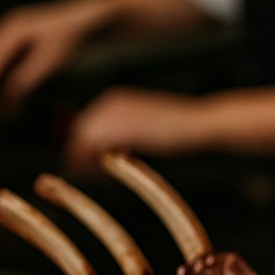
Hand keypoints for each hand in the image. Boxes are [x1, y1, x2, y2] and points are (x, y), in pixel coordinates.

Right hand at [0, 0, 103, 105]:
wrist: (84, 20)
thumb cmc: (68, 38)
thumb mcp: (48, 61)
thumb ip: (26, 77)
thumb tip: (8, 95)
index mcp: (13, 30)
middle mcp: (7, 26)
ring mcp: (11, 28)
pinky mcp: (16, 33)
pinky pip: (0, 53)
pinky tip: (1, 81)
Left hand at [63, 86, 204, 176]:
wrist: (197, 124)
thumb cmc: (177, 128)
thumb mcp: (142, 127)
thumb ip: (121, 135)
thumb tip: (105, 151)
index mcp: (115, 99)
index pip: (86, 123)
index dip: (82, 144)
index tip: (83, 161)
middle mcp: (110, 103)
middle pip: (80, 129)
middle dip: (78, 152)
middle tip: (82, 172)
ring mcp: (114, 113)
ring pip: (84, 138)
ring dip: (84, 158)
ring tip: (92, 174)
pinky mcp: (120, 126)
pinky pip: (95, 146)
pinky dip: (94, 161)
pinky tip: (102, 172)